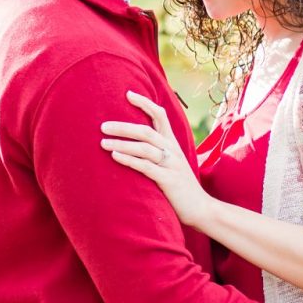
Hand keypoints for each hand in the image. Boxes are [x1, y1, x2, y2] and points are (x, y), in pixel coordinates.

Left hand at [101, 91, 212, 230]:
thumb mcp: (170, 163)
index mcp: (172, 143)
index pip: (160, 115)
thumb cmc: (179, 185)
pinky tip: (115, 156)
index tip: (127, 94)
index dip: (145, 103)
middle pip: (146, 131)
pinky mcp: (168, 180)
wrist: (201, 208)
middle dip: (123, 127)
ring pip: (144, 148)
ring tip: (102, 142)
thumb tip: (132, 141)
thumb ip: (156, 151)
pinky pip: (146, 167)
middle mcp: (172, 150)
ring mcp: (171, 165)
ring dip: (122, 143)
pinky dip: (130, 160)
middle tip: (102, 126)